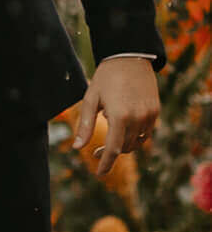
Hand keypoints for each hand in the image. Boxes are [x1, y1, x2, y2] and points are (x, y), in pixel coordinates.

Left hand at [73, 56, 159, 178]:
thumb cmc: (105, 77)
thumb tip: (76, 148)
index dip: (105, 164)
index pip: (112, 149)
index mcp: (119, 116)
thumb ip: (85, 125)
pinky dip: (134, 135)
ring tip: (110, 138)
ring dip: (123, 145)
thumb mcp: (91, 99)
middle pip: (124, 147)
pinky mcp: (155, 110)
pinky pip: (145, 132)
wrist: (130, 57)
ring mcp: (149, 115)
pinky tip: (123, 129)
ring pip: (136, 141)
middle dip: (110, 153)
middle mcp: (137, 118)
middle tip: (96, 152)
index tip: (99, 174)